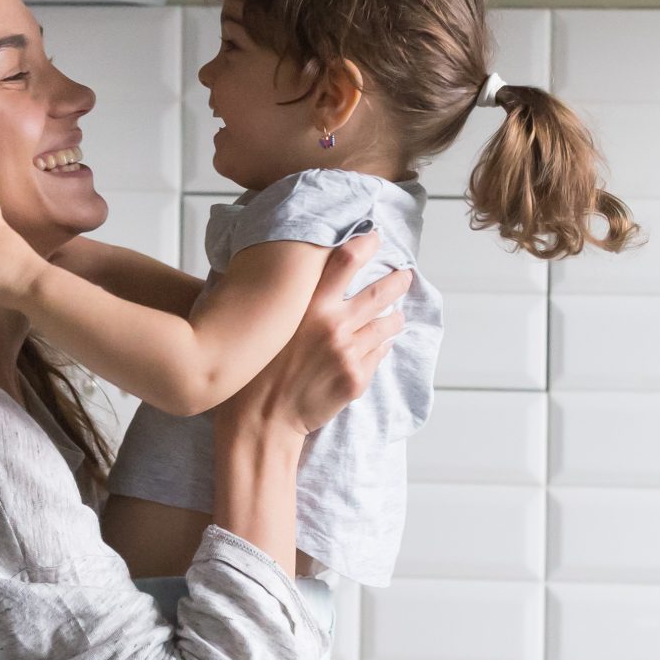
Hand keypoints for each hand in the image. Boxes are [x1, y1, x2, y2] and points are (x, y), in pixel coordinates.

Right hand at [221, 234, 409, 439]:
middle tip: (405, 275)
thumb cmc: (254, 372)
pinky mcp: (356, 378)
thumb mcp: (264, 324)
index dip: (366, 243)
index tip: (375, 238)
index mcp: (308, 306)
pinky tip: (378, 345)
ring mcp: (348, 353)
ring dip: (393, 316)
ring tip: (395, 315)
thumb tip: (287, 273)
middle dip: (398, 280)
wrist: (261, 421)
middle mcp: (333, 325)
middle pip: (380, 291)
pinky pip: (380, 354)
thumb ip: (283, 298)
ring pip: (386, 324)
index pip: (346, 260)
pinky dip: (381, 346)